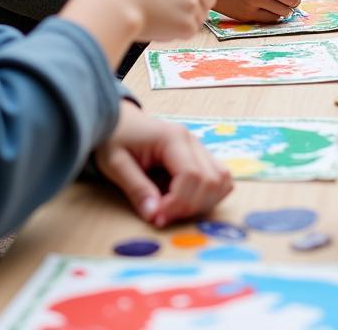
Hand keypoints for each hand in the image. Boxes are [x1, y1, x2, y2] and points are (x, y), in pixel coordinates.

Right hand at [81, 0, 219, 41]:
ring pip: (201, 16)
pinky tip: (159, 27)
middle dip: (198, 6)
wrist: (112, 2)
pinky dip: (177, 33)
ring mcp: (191, 1)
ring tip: (162, 20)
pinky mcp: (187, 24)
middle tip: (176, 13)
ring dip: (187, 19)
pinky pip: (190, 31)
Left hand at [96, 103, 232, 227]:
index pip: (191, 175)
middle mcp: (193, 141)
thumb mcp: (116, 164)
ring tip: (174, 210)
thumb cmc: (115, 138)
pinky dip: (210, 195)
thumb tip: (154, 215)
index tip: (157, 217)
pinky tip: (186, 202)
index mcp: (173, 138)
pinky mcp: (200, 156)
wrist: (119, 121)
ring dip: (202, 203)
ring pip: (222, 179)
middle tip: (161, 216)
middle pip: (210, 180)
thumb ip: (137, 189)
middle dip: (189, 206)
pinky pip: (219, 177)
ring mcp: (199, 147)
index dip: (178, 202)